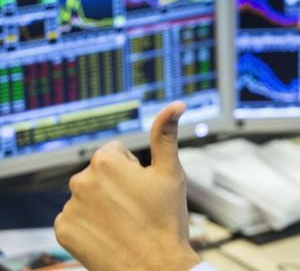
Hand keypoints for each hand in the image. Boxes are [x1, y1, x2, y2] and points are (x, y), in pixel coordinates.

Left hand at [54, 101, 200, 270]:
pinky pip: (75, 217)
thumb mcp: (171, 173)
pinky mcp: (63, 229)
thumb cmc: (166, 221)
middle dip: (116, 184)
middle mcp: (81, 180)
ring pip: (89, 195)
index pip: (117, 152)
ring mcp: (70, 206)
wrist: (155, 267)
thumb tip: (175, 105)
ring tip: (125, 222)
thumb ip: (166, 134)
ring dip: (103, 203)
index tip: (144, 188)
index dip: (135, 169)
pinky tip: (109, 232)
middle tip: (137, 206)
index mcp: (106, 161)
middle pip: (100, 173)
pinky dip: (89, 223)